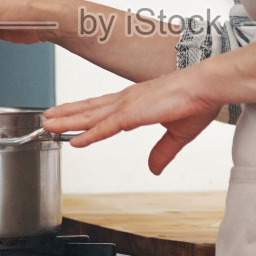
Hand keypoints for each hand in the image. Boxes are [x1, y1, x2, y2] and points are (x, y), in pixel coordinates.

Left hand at [43, 68, 223, 175]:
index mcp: (137, 102)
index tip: (68, 116)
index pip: (103, 108)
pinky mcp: (134, 113)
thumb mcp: (177, 135)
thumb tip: (153, 168)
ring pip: (91, 116)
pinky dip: (89, 134)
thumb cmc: (197, 102)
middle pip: (90, 110)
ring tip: (49, 124)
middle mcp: (128, 100)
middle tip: (47, 119)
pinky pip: (106, 127)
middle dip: (67, 115)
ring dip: (69, 122)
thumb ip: (162, 152)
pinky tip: (75, 140)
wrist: (208, 87)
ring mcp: (129, 105)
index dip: (84, 113)